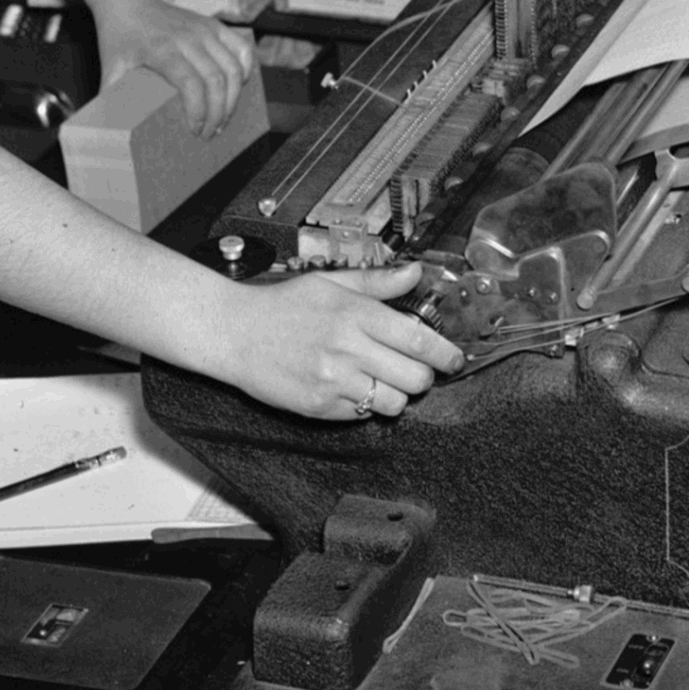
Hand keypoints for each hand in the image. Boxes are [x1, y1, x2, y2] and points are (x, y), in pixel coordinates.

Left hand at [98, 0, 255, 136]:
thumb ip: (110, 97)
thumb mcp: (110, 66)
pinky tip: (240, 87)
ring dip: (234, 98)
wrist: (128, 1)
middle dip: (219, 113)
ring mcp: (204, 30)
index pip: (190, 83)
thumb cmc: (120, 36)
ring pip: (233, 67)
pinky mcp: (214, 25)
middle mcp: (188, 38)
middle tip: (211, 133)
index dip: (199, 110)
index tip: (195, 130)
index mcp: (162, 49)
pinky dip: (247, 69)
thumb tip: (108, 129)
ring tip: (224, 118)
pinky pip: (241, 48)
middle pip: (216, 80)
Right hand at [218, 263, 465, 418]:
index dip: (445, 354)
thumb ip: (377, 283)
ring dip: (395, 395)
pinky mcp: (319, 407)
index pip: (419, 340)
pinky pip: (361, 416)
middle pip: (415, 378)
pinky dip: (364, 405)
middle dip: (423, 377)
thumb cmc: (283, 305)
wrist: (234, 333)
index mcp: (356, 314)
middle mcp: (348, 349)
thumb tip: (416, 273)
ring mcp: (333, 381)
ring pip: (393, 403)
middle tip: (415, 370)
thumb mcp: (331, 282)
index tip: (454, 358)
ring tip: (381, 380)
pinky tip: (351, 387)